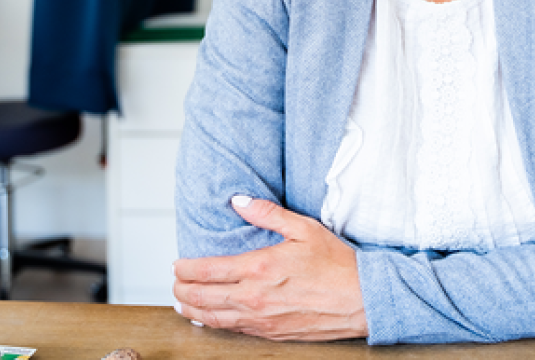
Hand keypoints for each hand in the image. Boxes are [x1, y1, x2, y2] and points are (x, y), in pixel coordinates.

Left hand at [172, 197, 367, 340]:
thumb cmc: (336, 262)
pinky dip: (214, 324)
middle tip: (174, 283)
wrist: (360, 299)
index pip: (208, 271)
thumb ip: (267, 213)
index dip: (186, 269)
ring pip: (214, 318)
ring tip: (181, 304)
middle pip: (203, 298)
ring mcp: (261, 319)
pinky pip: (233, 330)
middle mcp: (255, 297)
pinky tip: (209, 320)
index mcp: (260, 267)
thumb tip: (238, 202)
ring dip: (193, 310)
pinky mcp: (270, 333)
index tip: (177, 263)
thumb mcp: (303, 227)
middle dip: (182, 290)